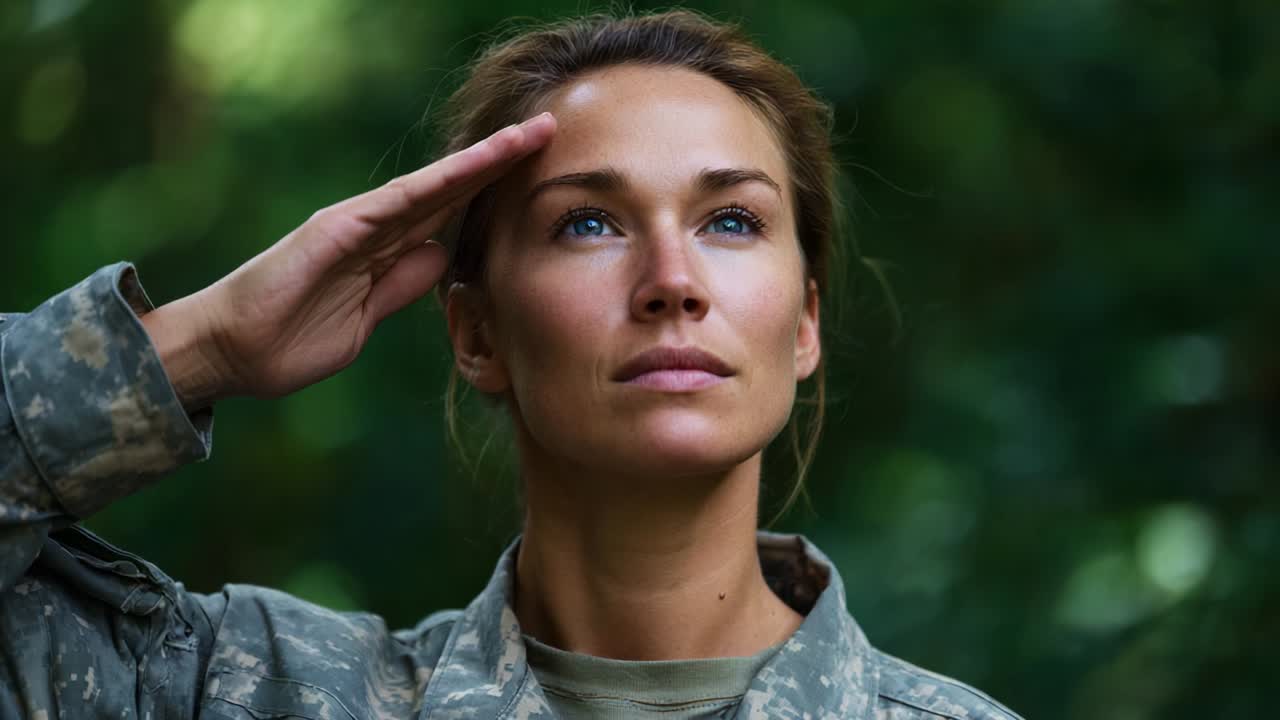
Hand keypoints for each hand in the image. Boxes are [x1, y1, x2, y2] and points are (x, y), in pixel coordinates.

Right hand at [145, 113, 555, 407]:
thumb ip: (401, 287)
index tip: (541, 174)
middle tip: (549, 131)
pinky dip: (430, 186)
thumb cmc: (291, 341)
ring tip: (525, 138)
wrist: (232, 353)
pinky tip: (469, 169)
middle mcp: (375, 228)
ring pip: (430, 187)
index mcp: (385, 251)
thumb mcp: (365, 321)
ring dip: (478, 163)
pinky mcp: (334, 232)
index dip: (494, 191)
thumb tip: (441, 257)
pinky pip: (391, 205)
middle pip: (450, 189)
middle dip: (500, 162)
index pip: (451, 213)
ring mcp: (355, 225)